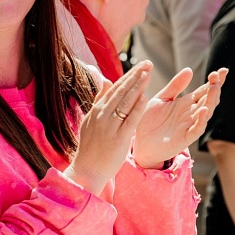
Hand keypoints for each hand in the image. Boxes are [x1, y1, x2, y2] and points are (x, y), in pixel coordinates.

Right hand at [66, 61, 152, 193]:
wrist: (87, 170)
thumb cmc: (91, 147)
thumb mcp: (91, 121)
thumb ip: (100, 101)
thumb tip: (106, 81)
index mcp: (96, 110)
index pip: (114, 88)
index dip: (128, 76)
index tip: (140, 66)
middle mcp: (102, 115)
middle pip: (121, 91)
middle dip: (135, 76)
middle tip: (147, 64)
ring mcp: (109, 126)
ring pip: (125, 102)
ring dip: (137, 86)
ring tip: (148, 73)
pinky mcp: (118, 138)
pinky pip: (129, 120)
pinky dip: (137, 108)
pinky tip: (145, 97)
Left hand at [132, 67, 227, 168]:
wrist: (139, 142)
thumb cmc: (150, 121)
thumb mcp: (161, 99)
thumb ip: (175, 86)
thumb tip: (189, 69)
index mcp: (186, 103)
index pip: (204, 90)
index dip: (214, 81)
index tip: (222, 70)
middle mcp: (191, 113)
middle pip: (208, 99)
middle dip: (215, 87)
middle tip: (219, 75)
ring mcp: (189, 125)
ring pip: (206, 112)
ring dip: (211, 100)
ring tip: (215, 87)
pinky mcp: (185, 138)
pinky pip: (196, 129)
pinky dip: (201, 120)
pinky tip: (203, 109)